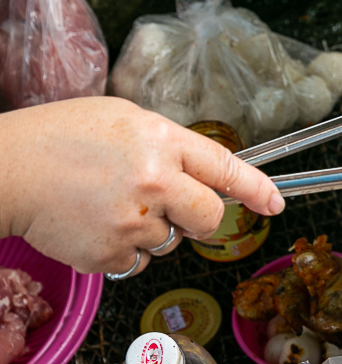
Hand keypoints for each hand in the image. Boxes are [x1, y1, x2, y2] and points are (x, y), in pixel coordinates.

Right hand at [0, 97, 283, 275]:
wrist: (8, 168)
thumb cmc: (62, 136)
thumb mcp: (126, 120)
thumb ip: (169, 144)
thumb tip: (200, 170)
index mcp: (163, 141)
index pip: (226, 167)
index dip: (257, 188)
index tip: (275, 203)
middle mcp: (156, 181)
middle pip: (210, 216)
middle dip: (202, 217)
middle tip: (176, 207)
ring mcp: (133, 221)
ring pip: (171, 241)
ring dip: (153, 230)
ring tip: (113, 203)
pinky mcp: (109, 253)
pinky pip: (135, 261)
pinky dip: (122, 248)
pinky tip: (96, 222)